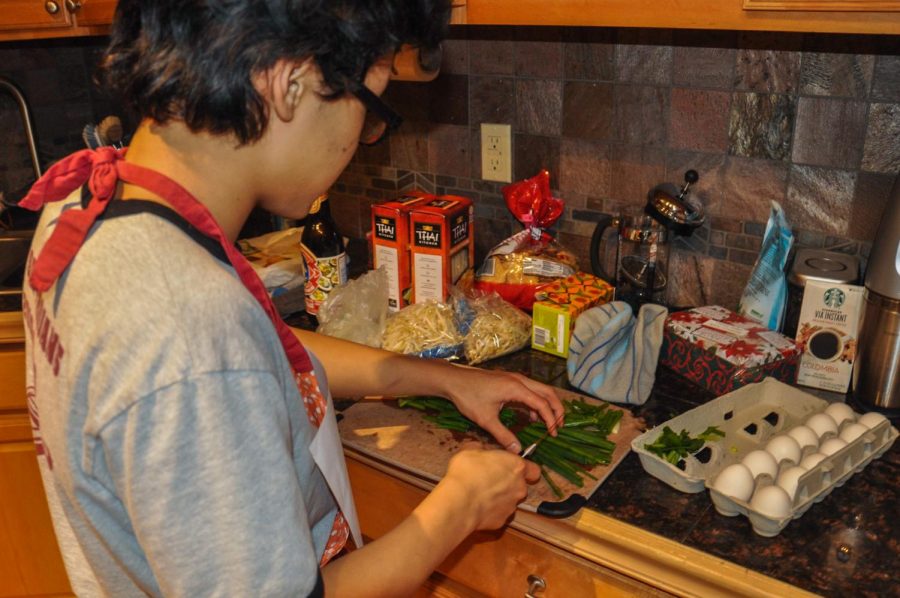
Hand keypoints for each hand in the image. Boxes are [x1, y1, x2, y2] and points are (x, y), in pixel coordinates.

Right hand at [441, 446, 539, 530]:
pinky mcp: (501, 521)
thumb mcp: (470, 450)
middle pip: (520, 486)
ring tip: (480, 495)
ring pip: (510, 501)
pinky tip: (477, 506)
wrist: (459, 502)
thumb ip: (481, 449)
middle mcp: (519, 487)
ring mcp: (511, 506)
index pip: (533, 470)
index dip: (525, 470)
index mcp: (516, 466)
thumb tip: (480, 449)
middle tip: (490, 480)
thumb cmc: (467, 471)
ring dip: (499, 497)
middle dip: (508, 484)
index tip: (513, 468)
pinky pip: (498, 513)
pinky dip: (491, 511)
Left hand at [444, 367, 564, 453]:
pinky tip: (532, 418)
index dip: (550, 419)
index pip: (542, 403)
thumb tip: (517, 451)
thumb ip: (503, 435)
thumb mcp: (486, 419)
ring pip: (540, 390)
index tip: (552, 434)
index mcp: (516, 388)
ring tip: (549, 424)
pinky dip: (536, 403)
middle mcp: (519, 380)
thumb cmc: (468, 397)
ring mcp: (515, 379)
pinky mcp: (509, 381)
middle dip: (557, 409)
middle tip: (559, 427)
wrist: (454, 380)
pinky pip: (530, 391)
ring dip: (547, 405)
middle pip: (547, 392)